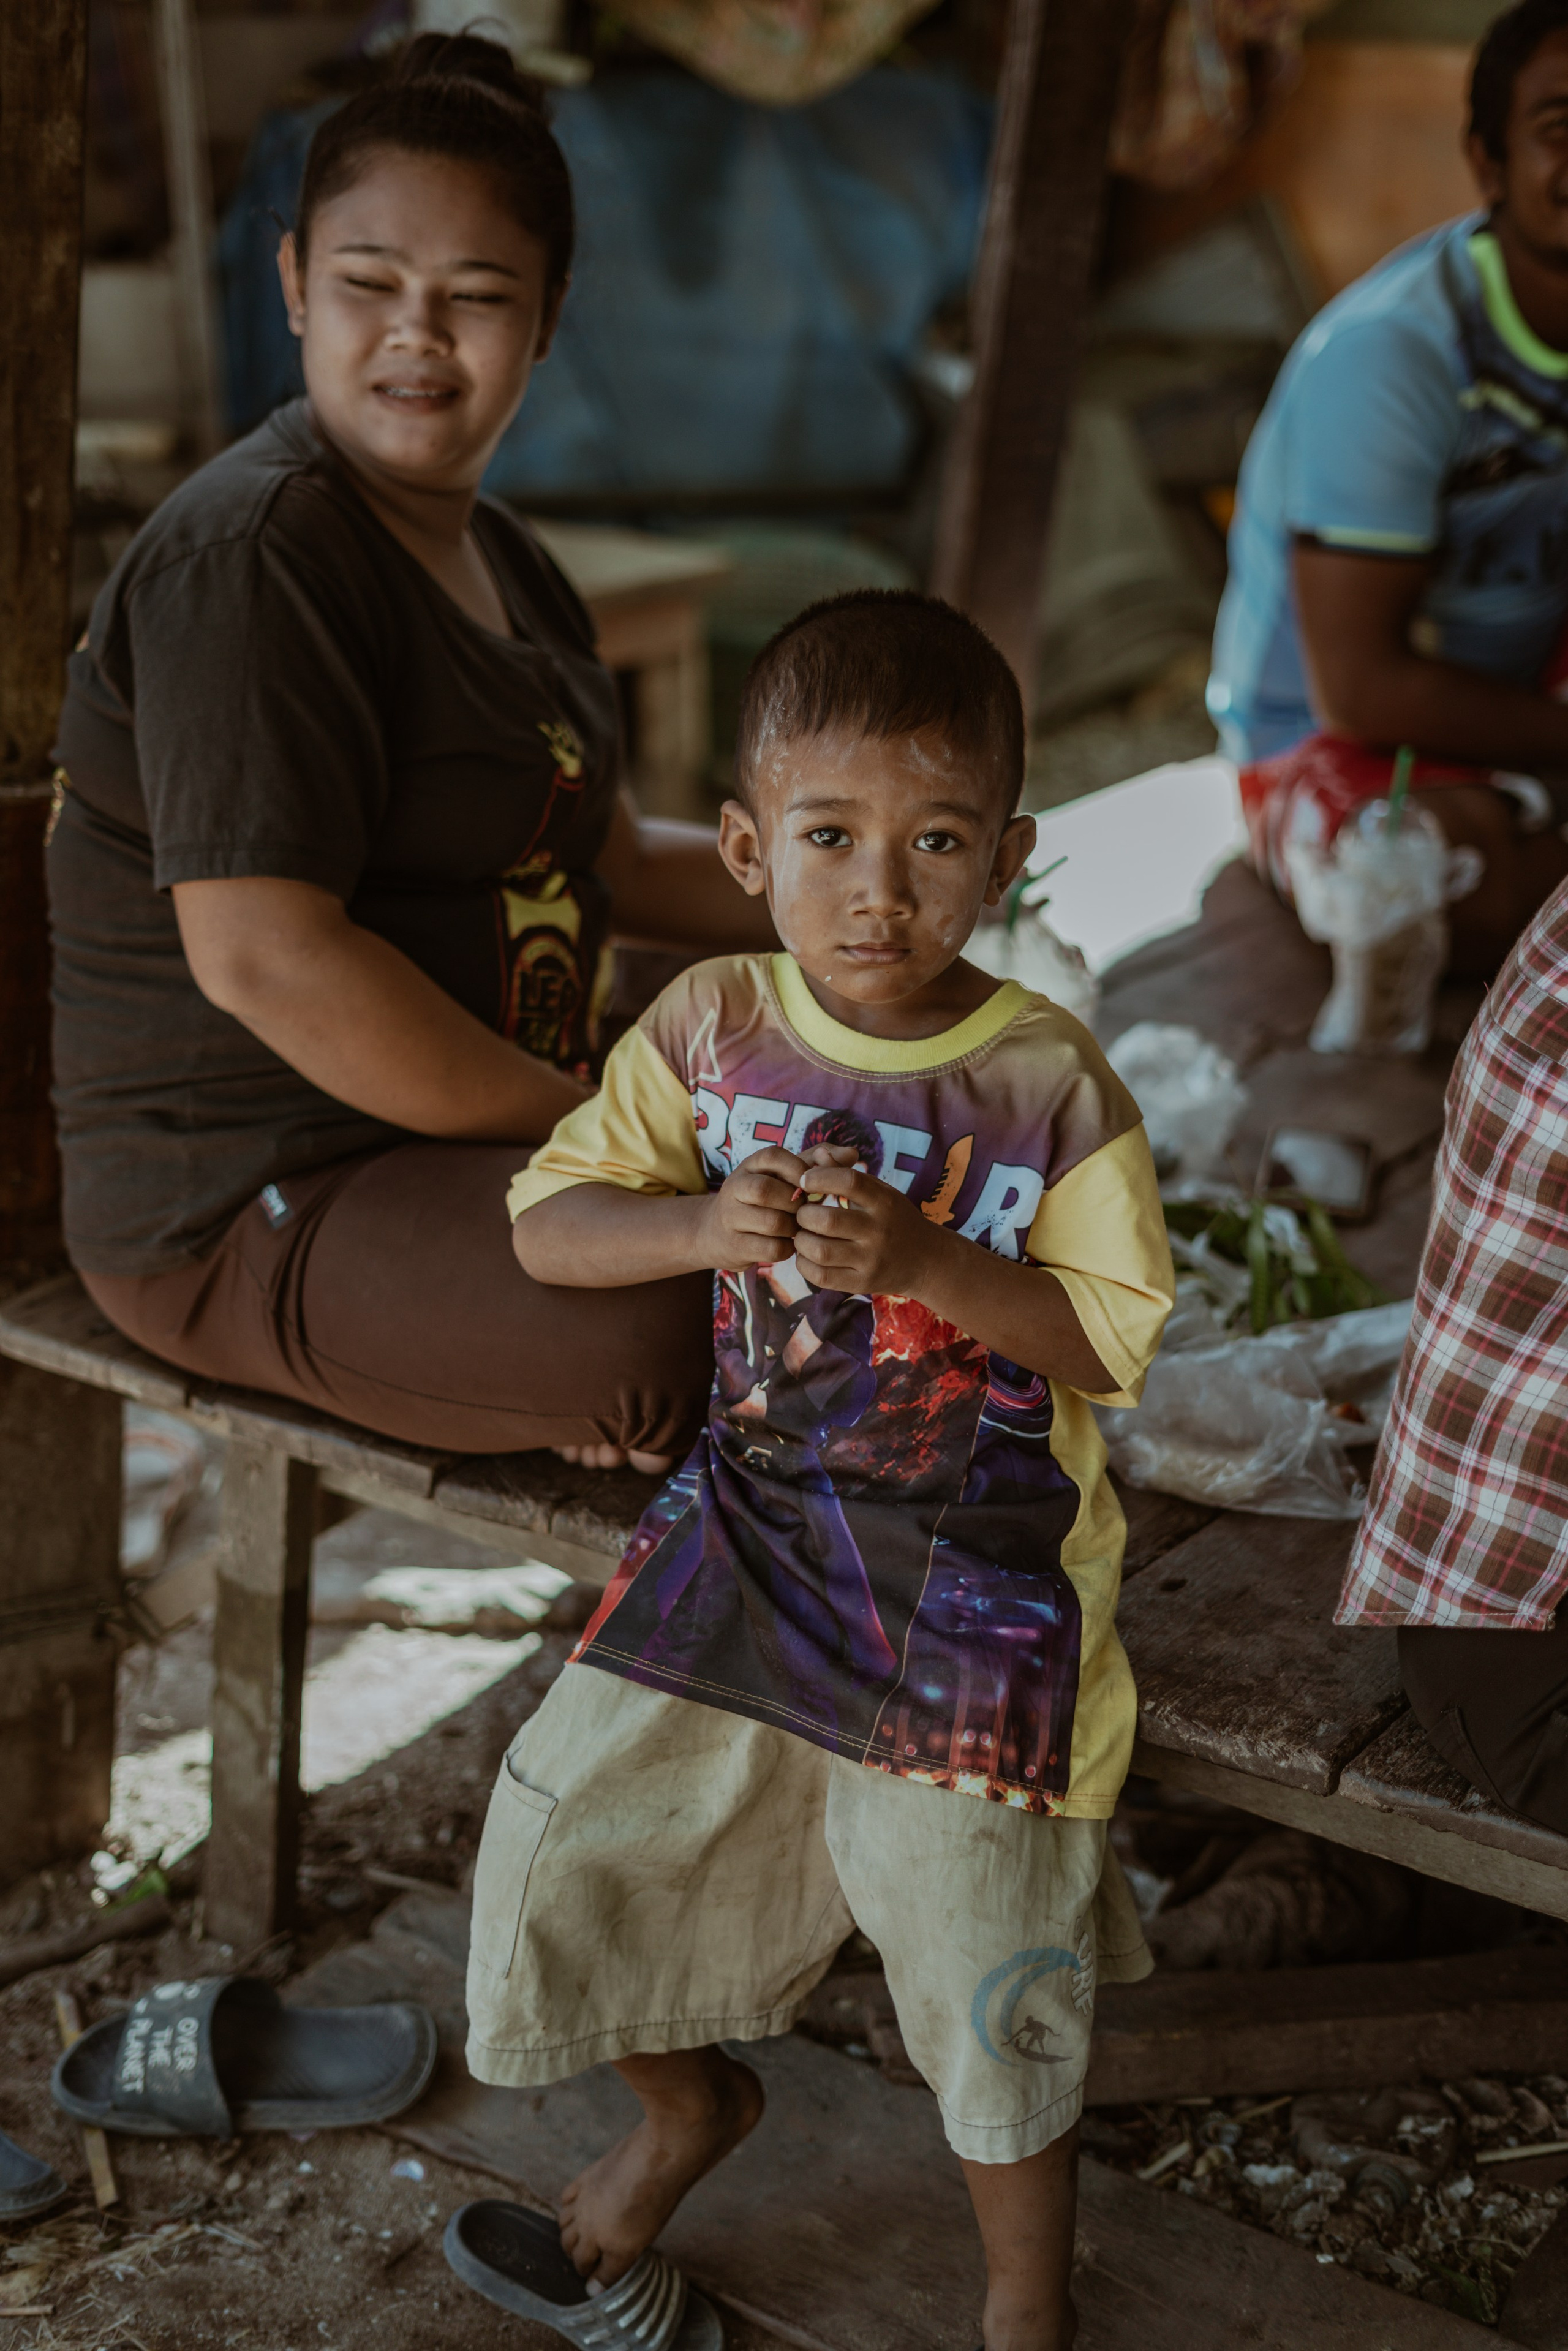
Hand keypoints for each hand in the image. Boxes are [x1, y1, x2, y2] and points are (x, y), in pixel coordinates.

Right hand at [699, 1145, 805, 1269]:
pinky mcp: (734, 1246)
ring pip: (772, 1223)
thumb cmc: (761, 1201)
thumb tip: (850, 1154)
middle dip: (795, 1203)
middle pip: (766, 1190)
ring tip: (798, 1229)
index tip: (810, 1185)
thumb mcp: (778, 1177)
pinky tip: (788, 1244)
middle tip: (805, 1211)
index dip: (798, 1169)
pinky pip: (772, 1249)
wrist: (715, 1233)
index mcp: (749, 1166)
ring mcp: (730, 1218)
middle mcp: (734, 1188)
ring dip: (794, 1228)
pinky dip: (788, 1248)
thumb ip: (812, 1164)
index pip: (772, 1156)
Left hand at [792, 1147, 936, 1295]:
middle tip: (802, 1214)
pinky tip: (808, 1255)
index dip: (820, 1177)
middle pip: (828, 1220)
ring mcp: (871, 1260)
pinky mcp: (862, 1283)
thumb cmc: (894, 1219)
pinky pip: (821, 1276)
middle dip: (804, 1214)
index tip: (804, 1179)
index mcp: (884, 1201)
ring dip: (801, 1241)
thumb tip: (817, 1153)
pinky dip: (804, 1264)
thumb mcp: (879, 1192)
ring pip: (820, 1251)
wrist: (926, 1261)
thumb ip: (846, 1172)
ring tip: (803, 1235)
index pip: (849, 1181)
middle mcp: (879, 1231)